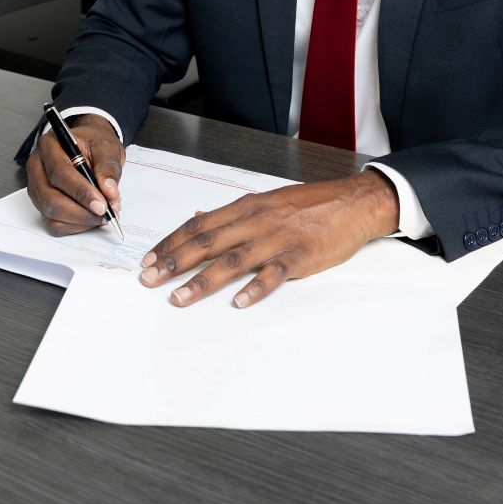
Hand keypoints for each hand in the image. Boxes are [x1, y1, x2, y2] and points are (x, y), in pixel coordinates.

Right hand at [25, 114, 124, 234]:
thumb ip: (109, 167)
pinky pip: (53, 222)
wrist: (91, 146)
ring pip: (50, 213)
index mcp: (50, 145)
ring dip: (79, 220)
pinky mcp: (41, 202)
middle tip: (106, 214)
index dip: (81, 192)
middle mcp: (37, 166)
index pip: (60, 173)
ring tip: (102, 215)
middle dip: (81, 211)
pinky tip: (90, 218)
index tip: (102, 205)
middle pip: (50, 197)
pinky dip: (74, 225)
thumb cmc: (95, 144)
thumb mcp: (107, 147)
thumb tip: (109, 191)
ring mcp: (36, 186)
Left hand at [138, 171, 399, 307]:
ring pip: (233, 260)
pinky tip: (239, 302)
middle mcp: (257, 220)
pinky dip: (256, 288)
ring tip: (179, 297)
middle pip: (207, 242)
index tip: (149, 259)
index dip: (171, 242)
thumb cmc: (311, 204)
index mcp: (247, 207)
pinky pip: (275, 273)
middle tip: (149, 280)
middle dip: (174, 262)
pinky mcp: (301, 254)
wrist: (354, 202)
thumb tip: (199, 217)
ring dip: (203, 281)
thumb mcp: (267, 201)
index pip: (199, 225)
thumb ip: (233, 213)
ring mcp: (278, 237)